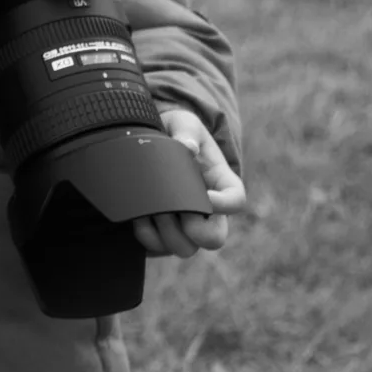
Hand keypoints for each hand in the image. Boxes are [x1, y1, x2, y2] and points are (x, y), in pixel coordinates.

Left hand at [134, 109, 245, 259]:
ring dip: (166, 232)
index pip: (235, 201)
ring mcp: (185, 226)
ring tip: (150, 208)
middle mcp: (208, 212)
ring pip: (185, 249)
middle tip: (172, 206)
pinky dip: (146, 235)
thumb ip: (186, 130)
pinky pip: (157, 248)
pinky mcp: (161, 234)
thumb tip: (187, 148)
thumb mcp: (182, 122)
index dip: (223, 203)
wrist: (153, 142)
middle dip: (193, 228)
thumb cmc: (174, 132)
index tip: (202, 192)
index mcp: (220, 183)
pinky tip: (136, 214)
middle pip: (213, 239)